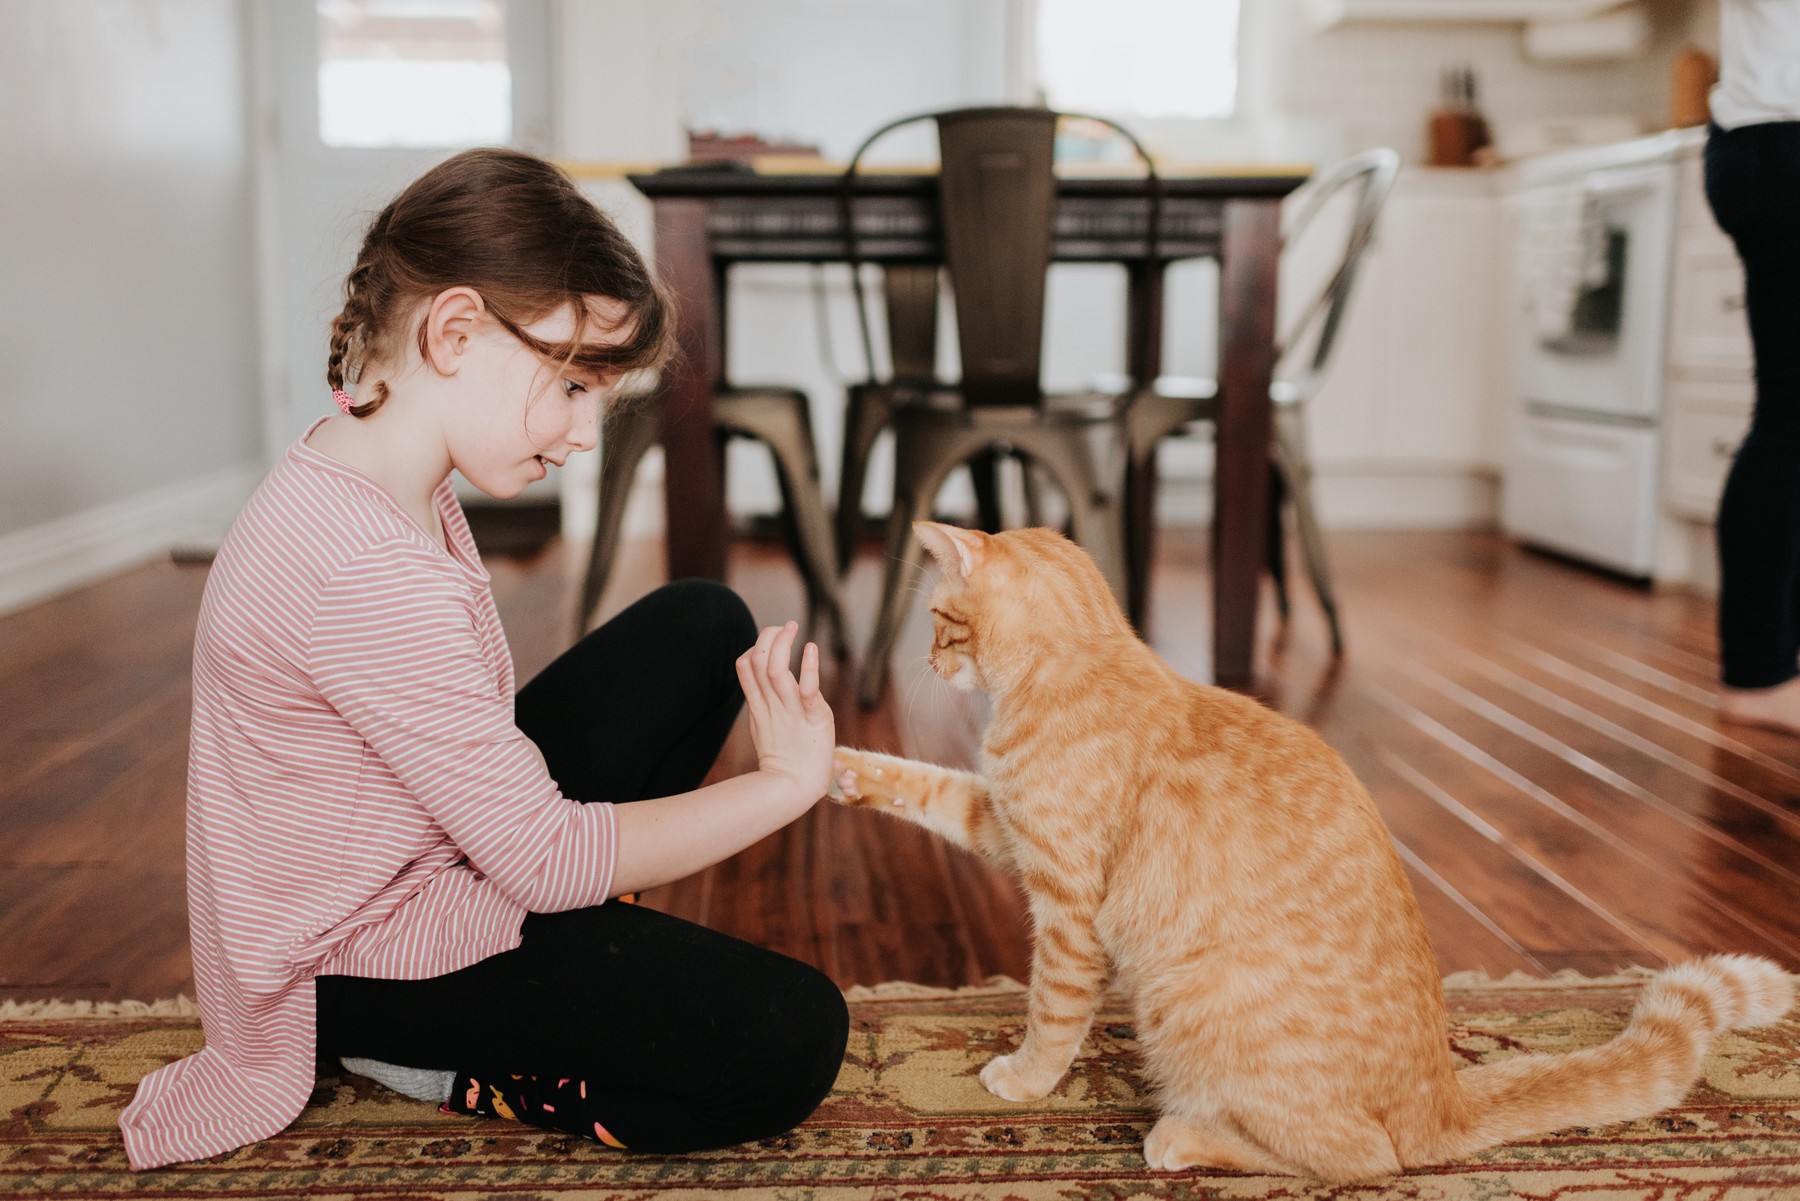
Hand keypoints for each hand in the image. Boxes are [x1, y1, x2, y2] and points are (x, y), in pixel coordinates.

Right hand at [736, 622, 834, 804]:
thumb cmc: (784, 764)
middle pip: (757, 661)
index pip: (745, 666)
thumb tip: (762, 692)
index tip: (768, 641)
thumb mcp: (766, 729)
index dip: (753, 647)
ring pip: (775, 668)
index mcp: (759, 707)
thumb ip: (764, 707)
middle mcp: (771, 704)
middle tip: (785, 626)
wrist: (793, 789)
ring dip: (782, 642)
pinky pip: (807, 688)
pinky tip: (811, 648)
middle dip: (767, 637)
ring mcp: (790, 711)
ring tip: (792, 626)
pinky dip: (808, 665)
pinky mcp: (813, 717)